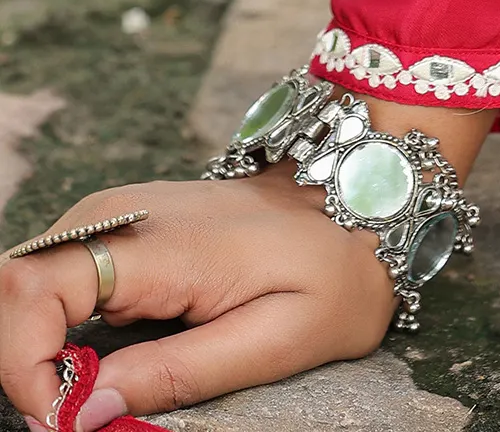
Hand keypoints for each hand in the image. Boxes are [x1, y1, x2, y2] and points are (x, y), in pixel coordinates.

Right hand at [0, 99, 492, 430]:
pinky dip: (52, 331)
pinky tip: (92, 367)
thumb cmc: (328, 269)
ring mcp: (117, 214)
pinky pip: (56, 278)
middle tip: (72, 421)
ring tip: (85, 400)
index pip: (35, 289)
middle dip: (22, 365)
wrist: (354, 201)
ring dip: (35, 352)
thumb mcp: (277, 340)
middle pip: (15, 287)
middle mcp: (122, 215)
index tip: (60, 423)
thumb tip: (81, 413)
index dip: (23, 365)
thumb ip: (176, 375)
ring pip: (27, 284)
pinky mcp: (120, 226)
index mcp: (160, 242)